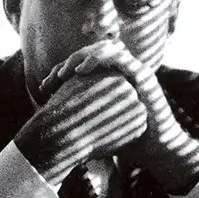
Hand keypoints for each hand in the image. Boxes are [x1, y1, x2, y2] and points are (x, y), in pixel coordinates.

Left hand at [38, 40, 198, 192]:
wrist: (155, 148)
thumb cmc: (124, 139)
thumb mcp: (93, 128)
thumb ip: (75, 120)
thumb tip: (44, 126)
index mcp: (109, 79)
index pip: (80, 65)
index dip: (59, 73)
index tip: (43, 88)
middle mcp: (120, 71)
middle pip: (89, 53)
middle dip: (67, 64)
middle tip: (51, 79)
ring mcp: (132, 70)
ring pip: (103, 49)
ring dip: (79, 57)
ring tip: (63, 73)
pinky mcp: (142, 75)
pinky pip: (119, 57)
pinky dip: (97, 60)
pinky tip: (80, 72)